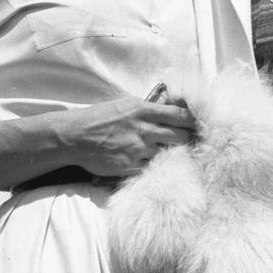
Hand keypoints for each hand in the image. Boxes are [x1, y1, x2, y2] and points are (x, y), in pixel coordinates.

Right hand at [65, 95, 195, 176]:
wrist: (75, 137)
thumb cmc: (99, 117)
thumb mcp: (125, 104)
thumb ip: (148, 108)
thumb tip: (169, 108)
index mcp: (144, 110)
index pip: (180, 115)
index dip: (193, 121)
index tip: (197, 125)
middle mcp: (144, 129)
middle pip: (181, 136)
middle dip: (188, 139)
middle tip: (190, 141)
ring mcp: (138, 149)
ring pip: (168, 153)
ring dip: (171, 153)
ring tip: (170, 152)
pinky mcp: (131, 166)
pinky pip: (151, 168)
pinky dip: (154, 166)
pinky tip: (152, 163)